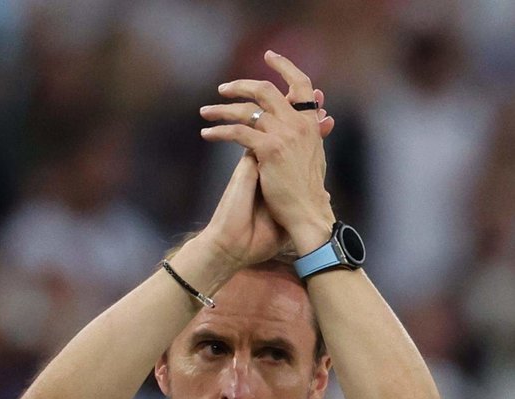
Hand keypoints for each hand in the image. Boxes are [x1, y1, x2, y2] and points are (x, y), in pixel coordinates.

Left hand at [200, 51, 334, 247]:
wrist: (307, 213)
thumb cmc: (308, 192)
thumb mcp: (315, 156)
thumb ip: (314, 133)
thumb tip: (320, 118)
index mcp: (309, 123)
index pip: (300, 84)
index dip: (285, 67)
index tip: (269, 57)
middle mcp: (298, 123)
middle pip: (266, 91)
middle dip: (241, 85)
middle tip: (223, 88)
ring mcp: (284, 134)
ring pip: (247, 110)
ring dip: (222, 109)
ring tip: (205, 112)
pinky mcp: (269, 149)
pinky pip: (237, 133)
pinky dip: (220, 131)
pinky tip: (207, 134)